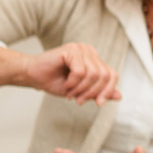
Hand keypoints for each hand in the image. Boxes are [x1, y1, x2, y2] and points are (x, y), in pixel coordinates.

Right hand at [4, 43, 120, 104]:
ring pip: (93, 74)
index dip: (108, 91)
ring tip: (70, 93)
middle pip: (104, 75)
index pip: (112, 75)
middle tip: (79, 100)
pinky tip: (66, 85)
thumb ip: (99, 92)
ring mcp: (81, 49)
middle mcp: (90, 51)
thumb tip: (120, 96)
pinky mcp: (71, 49)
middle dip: (92, 92)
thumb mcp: (81, 91)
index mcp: (94, 59)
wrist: (32, 76)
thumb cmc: (55, 82)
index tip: (98, 104)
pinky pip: (80, 71)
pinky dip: (73, 82)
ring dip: (81, 89)